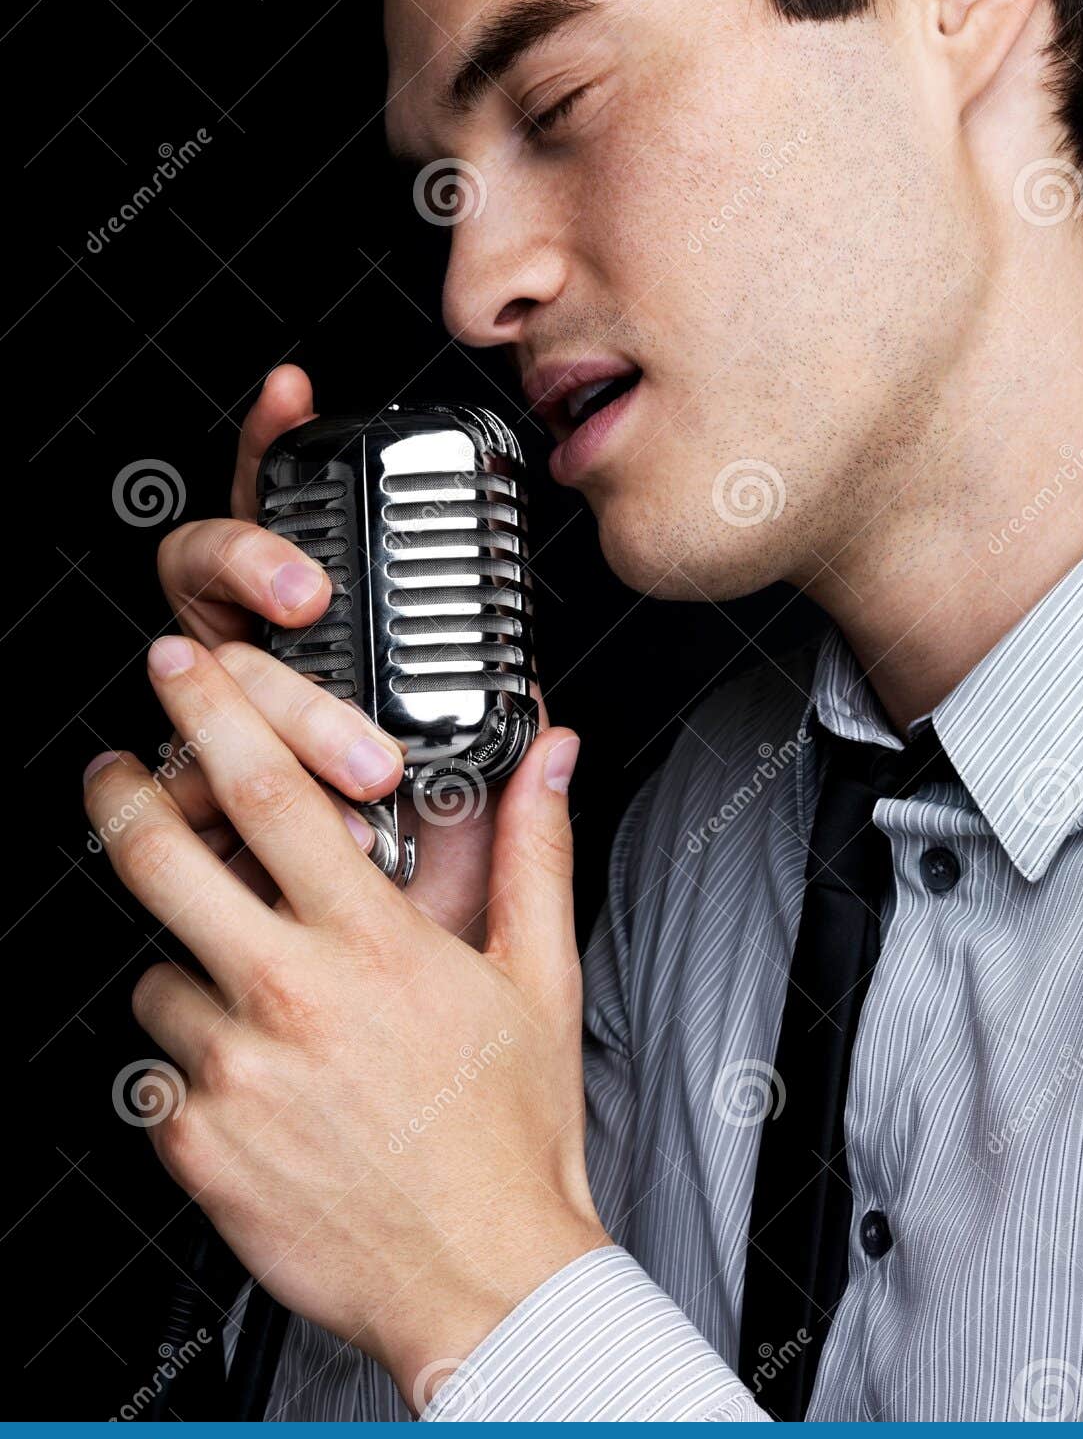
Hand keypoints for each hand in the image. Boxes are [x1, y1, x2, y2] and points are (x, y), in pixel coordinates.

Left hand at [85, 636, 605, 1411]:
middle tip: (117, 771)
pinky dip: (194, 1061)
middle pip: (163, 859)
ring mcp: (233, 1073)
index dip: (215, 711)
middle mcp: (290, 998)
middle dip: (125, 794)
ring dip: (190, 966)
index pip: (271, 792)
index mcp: (372, 944)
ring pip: (158, 973)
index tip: (185, 669)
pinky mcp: (196, 1143)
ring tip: (257, 999)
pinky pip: (160, 1069)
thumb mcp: (537, 979)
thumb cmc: (510, 1138)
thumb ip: (532, 849)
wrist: (480, 1280)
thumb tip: (552, 757)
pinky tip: (260, 1082)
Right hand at [157, 363, 524, 945]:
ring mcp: (209, 745)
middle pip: (215, 580)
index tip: (293, 390)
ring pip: (202, 675)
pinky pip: (172, 779)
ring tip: (356, 751)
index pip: (284, 531)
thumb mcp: (493, 859)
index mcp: (329, 664)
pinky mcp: (177, 814)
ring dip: (276, 699)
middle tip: (313, 596)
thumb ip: (520, 796)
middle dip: (257, 566)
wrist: (388, 1048)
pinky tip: (289, 815)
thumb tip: (554, 728)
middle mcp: (257, 684)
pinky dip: (212, 790)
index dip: (272, 450)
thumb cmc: (434, 941)